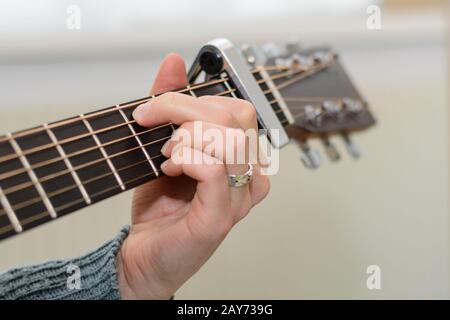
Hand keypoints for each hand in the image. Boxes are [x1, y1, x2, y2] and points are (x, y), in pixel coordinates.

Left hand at [116, 53, 269, 298]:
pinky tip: (171, 168)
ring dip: (185, 138)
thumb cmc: (158, 207)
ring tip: (165, 156)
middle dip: (183, 110)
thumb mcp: (160, 146)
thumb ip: (170, 106)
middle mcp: (248, 177)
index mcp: (240, 158)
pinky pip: (215, 169)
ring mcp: (238, 199)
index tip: (154, 108)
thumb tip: (174, 62)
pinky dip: (187, 158)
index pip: (237, 109)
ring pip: (227, 139)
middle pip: (235, 117)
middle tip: (152, 125)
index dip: (194, 99)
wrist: (142, 255)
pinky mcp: (220, 218)